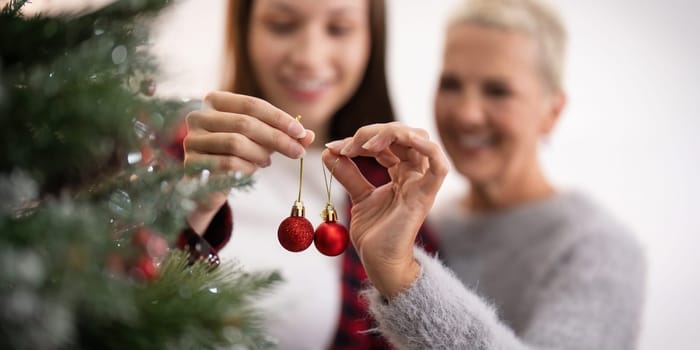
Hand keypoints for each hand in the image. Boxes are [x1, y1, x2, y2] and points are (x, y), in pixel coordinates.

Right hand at [184, 91, 314, 232]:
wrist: (210, 183)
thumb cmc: (238, 154)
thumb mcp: (263, 140)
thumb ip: (285, 135)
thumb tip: (309, 135)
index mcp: (214, 100)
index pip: (252, 104)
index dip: (279, 118)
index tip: (301, 132)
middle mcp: (198, 116)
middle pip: (245, 123)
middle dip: (277, 138)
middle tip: (297, 152)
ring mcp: (191, 139)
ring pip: (235, 143)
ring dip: (260, 154)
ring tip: (267, 161)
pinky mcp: (191, 163)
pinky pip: (227, 163)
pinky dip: (246, 168)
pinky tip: (251, 170)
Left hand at [323, 122, 447, 296]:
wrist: (380, 261)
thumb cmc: (375, 233)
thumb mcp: (358, 196)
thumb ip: (348, 173)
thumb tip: (330, 152)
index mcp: (401, 172)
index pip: (388, 141)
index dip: (362, 139)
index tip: (335, 148)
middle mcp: (414, 174)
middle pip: (403, 135)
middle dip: (374, 133)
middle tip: (348, 146)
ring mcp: (422, 183)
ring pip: (420, 141)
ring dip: (392, 134)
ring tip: (365, 144)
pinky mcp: (426, 196)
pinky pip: (439, 167)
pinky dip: (427, 148)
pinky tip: (408, 139)